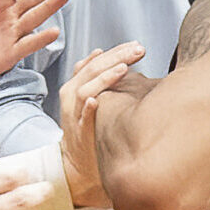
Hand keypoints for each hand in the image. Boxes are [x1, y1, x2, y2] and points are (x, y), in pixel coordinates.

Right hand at [58, 42, 146, 206]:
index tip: (136, 45)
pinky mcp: (79, 134)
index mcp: (75, 86)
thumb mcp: (86, 98)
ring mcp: (74, 115)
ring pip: (85, 90)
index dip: (115, 51)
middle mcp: (71, 97)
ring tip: (124, 69)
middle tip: (138, 50)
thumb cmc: (87, 127)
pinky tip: (96, 101)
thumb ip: (92, 77)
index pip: (95, 61)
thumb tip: (100, 52)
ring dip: (104, 78)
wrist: (76, 163)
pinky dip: (88, 109)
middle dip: (116, 57)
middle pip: (92, 70)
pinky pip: (81, 120)